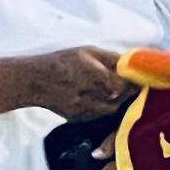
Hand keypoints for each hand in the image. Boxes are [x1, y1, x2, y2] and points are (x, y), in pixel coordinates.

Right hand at [13, 45, 131, 120]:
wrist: (34, 81)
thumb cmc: (61, 62)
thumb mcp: (86, 51)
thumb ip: (110, 58)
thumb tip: (131, 63)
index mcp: (95, 75)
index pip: (125, 85)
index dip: (133, 82)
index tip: (136, 78)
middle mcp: (91, 95)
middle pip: (121, 98)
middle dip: (126, 91)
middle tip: (125, 83)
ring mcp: (85, 109)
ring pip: (111, 108)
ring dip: (115, 100)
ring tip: (109, 89)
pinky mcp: (79, 118)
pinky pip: (98, 114)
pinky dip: (101, 106)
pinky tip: (95, 97)